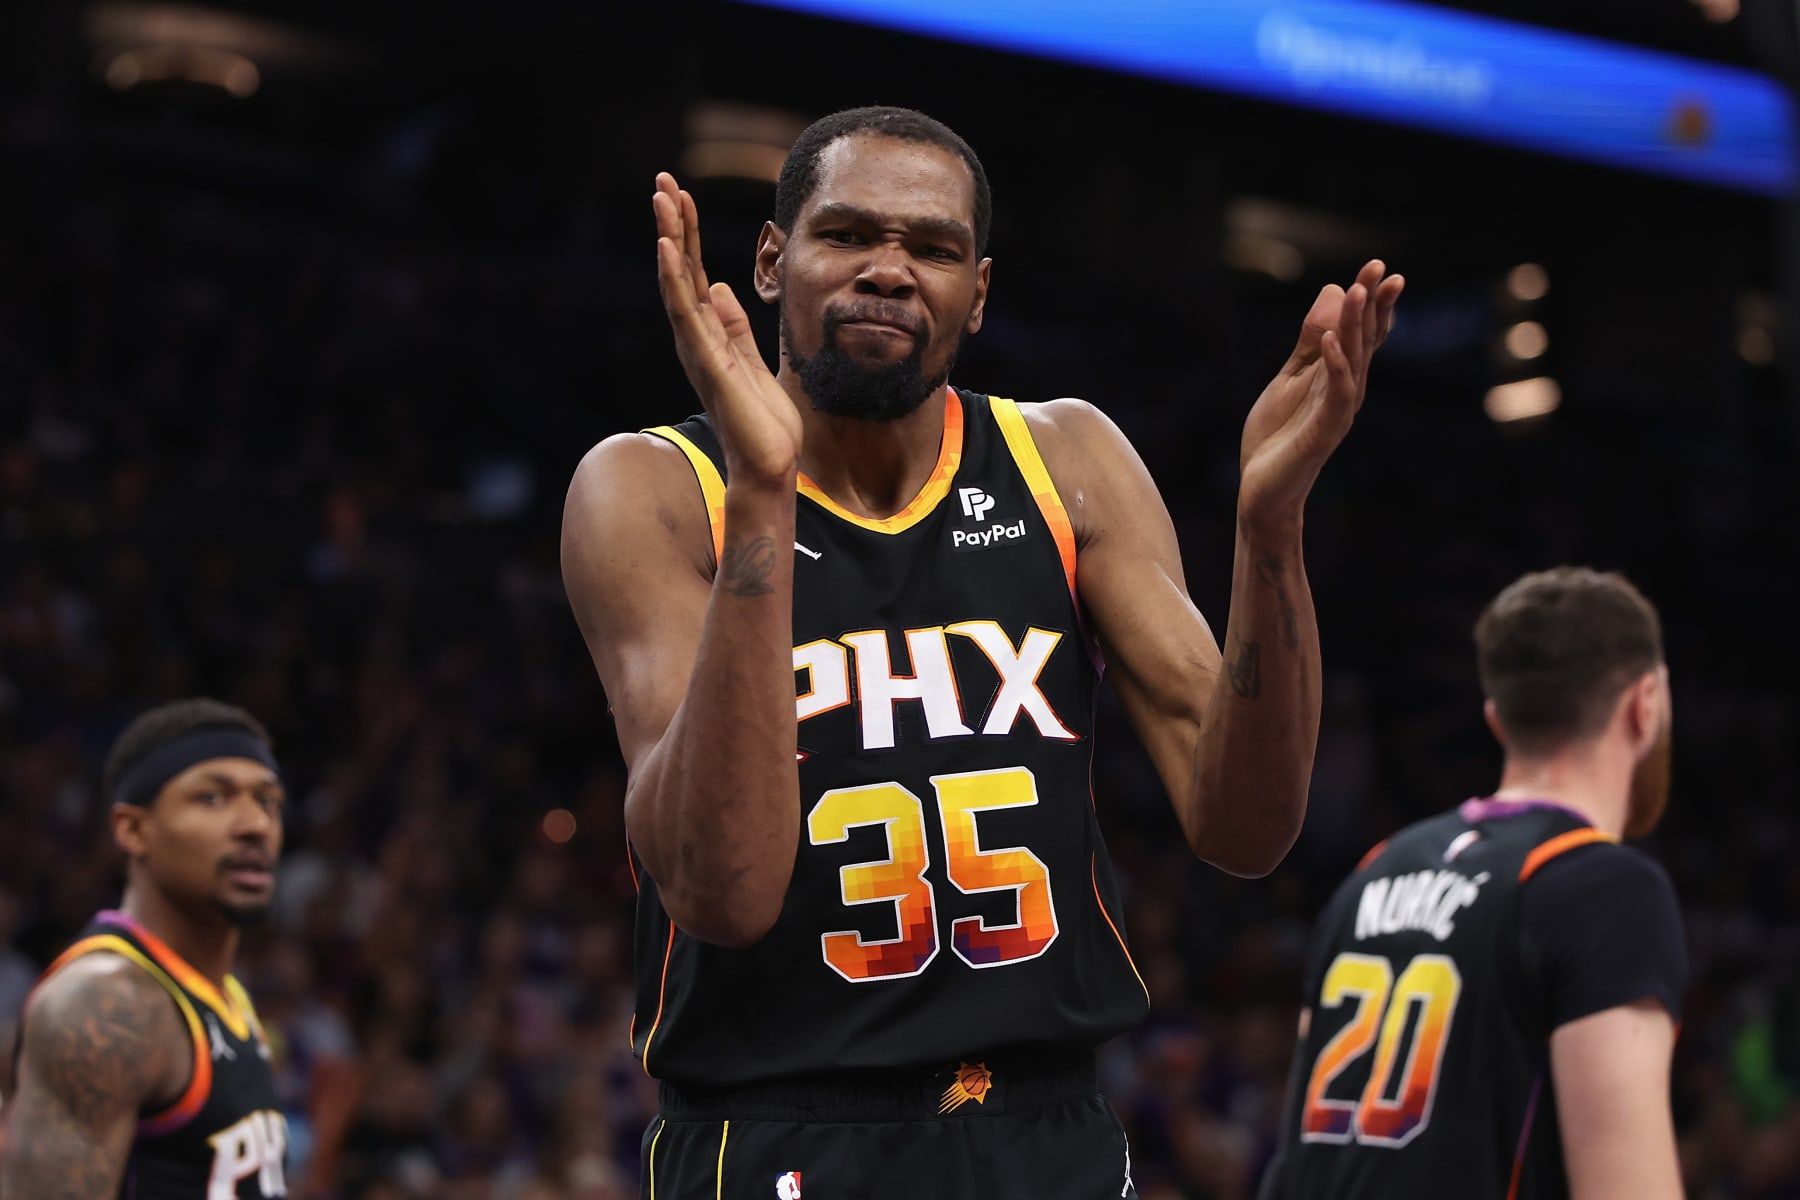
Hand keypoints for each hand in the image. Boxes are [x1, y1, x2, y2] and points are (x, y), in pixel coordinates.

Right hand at [654, 172, 802, 486]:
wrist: (768, 464)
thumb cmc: (763, 421)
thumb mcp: (752, 360)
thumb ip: (734, 326)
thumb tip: (720, 287)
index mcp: (709, 334)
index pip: (695, 274)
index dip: (689, 235)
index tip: (681, 195)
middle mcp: (696, 337)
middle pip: (682, 270)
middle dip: (673, 225)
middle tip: (661, 182)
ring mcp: (698, 348)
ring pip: (678, 283)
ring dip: (671, 239)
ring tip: (662, 201)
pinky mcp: (707, 361)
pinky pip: (687, 313)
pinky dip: (676, 278)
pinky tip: (668, 248)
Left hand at [1238, 260, 1403, 528]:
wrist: (1263, 490)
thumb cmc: (1278, 435)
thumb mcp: (1290, 377)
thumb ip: (1309, 342)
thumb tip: (1333, 293)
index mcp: (1339, 376)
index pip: (1362, 333)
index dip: (1371, 302)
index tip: (1380, 269)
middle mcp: (1347, 390)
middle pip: (1365, 341)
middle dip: (1372, 304)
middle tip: (1381, 269)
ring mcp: (1338, 410)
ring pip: (1354, 361)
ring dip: (1356, 326)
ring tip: (1357, 291)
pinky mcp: (1324, 431)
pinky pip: (1335, 394)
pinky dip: (1335, 367)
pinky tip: (1332, 342)